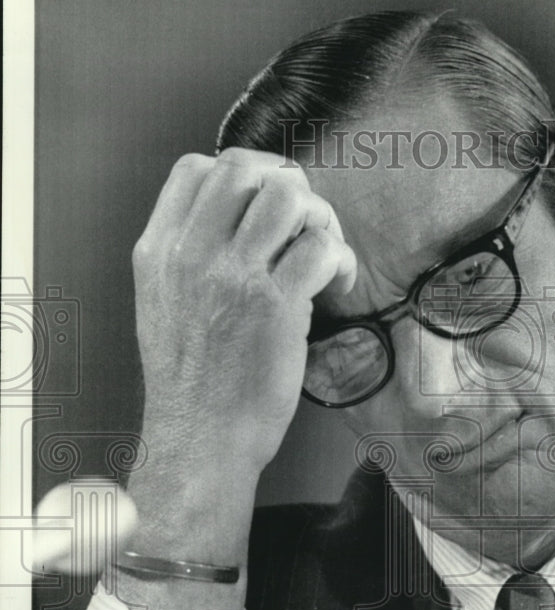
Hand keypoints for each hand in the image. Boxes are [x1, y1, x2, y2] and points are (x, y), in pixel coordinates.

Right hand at [133, 147, 356, 475]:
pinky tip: (337, 283)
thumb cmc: (191, 385)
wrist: (201, 440)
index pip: (195, 169)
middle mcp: (191, 256)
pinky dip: (340, 259)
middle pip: (244, 169)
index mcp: (159, 253)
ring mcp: (233, 278)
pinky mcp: (276, 305)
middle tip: (304, 223)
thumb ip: (187, 258)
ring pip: (288, 196)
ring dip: (318, 216)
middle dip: (286, 185)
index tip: (263, 204)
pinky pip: (321, 248)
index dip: (241, 174)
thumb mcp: (162, 307)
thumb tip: (236, 221)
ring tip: (322, 253)